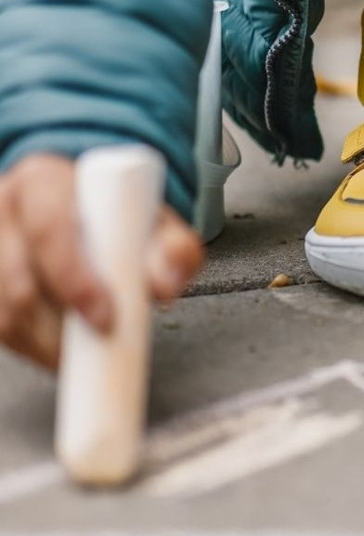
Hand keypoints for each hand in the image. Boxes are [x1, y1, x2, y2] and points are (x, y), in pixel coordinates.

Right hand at [0, 154, 203, 369]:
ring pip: (7, 313)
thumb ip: (174, 250)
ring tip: (90, 350)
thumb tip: (164, 286)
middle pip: (19, 280)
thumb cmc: (120, 216)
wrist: (90, 213)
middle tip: (102, 341)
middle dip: (61, 324)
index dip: (74, 278)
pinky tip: (63, 352)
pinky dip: (34, 349)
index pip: (49, 230)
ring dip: (48, 342)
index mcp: (43, 182)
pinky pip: (1, 328)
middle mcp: (3, 211)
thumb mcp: (157, 222)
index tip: (105, 316)